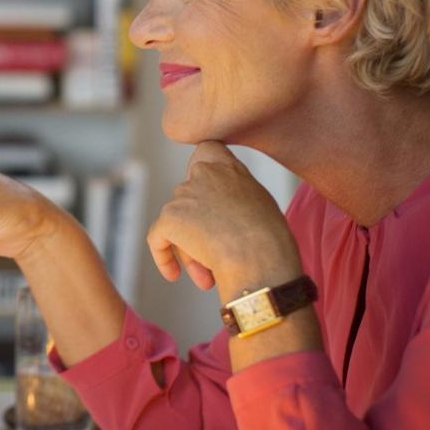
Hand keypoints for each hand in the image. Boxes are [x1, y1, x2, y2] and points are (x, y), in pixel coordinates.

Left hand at [148, 141, 301, 300]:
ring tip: (208, 279)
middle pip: (189, 201)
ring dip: (190, 251)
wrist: (261, 259)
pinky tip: (173, 275)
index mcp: (230, 168)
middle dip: (199, 231)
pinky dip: (163, 257)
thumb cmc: (271, 242)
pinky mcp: (170, 216)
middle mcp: (204, 173)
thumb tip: (218, 207)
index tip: (208, 196)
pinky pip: (157, 239)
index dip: (202, 171)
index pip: (206, 151)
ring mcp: (184, 194)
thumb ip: (234, 194)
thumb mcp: (260, 205)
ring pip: (177, 225)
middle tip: (215, 260)